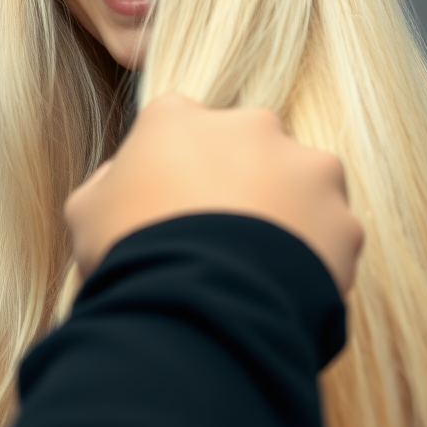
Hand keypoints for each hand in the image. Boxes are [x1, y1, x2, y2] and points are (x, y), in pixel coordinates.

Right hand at [63, 93, 364, 296]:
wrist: (198, 307)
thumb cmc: (130, 254)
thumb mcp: (85, 214)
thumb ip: (106, 185)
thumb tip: (117, 183)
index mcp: (179, 119)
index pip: (177, 127)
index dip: (175, 168)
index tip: (171, 206)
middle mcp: (249, 126)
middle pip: (247, 147)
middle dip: (239, 182)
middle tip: (220, 238)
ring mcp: (304, 167)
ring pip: (300, 185)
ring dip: (285, 214)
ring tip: (257, 269)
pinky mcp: (341, 217)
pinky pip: (331, 235)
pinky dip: (315, 258)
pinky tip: (284, 290)